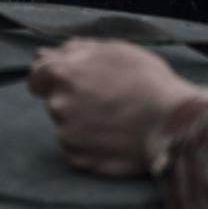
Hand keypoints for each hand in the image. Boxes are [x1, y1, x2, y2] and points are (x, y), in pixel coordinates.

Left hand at [28, 38, 207, 175]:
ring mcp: (66, 134)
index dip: (50, 77)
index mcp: (63, 74)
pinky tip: (115, 135)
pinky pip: (78, 147)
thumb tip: (52, 53)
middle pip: (55, 100)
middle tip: (104, 98)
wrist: (171, 123)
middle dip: (72, 98)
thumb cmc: (147, 81)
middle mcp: (58, 105)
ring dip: (82, 121)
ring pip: (67, 124)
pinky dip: (91, 142)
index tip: (66, 80)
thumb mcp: (114, 50)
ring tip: (116, 117)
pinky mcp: (78, 159)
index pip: (36, 75)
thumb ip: (76, 50)